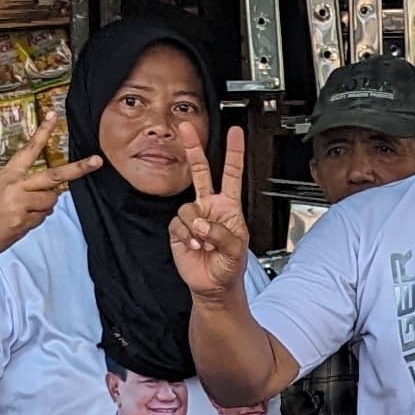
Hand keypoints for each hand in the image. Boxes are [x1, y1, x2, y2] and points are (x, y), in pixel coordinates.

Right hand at [0, 110, 94, 275]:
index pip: (28, 149)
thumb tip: (47, 195)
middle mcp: (15, 186)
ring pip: (51, 200)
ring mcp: (20, 204)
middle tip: (97, 161)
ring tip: (22, 213)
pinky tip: (16, 224)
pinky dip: (34, 220)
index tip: (53, 115)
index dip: (42, 132)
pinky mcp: (22, 221)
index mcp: (6, 175)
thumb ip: (19, 189)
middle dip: (78, 168)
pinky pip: (41, 218)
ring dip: (44, 206)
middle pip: (54, 175)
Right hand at [167, 128, 253, 302]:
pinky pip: (177, 224)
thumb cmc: (229, 266)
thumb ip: (222, 233)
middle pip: (200, 171)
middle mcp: (210, 206)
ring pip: (187, 208)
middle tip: (186, 128)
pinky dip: (186, 236)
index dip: (234, 153)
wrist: (213, 286)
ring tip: (204, 242)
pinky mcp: (178, 230)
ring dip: (196, 228)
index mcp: (229, 206)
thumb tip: (202, 223)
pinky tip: (194, 245)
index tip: (235, 133)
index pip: (232, 174)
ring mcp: (193, 217)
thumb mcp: (236, 249)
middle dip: (193, 149)